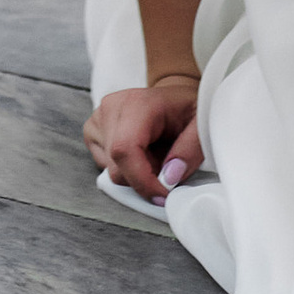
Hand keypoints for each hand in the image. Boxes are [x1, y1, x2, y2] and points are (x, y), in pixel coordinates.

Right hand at [83, 80, 202, 200]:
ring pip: (110, 170)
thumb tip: (169, 177)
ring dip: (136, 174)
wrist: (171, 97)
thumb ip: (190, 151)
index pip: (125, 149)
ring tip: (155, 155)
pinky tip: (141, 153)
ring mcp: (98, 118)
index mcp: (138, 103)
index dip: (142, 180)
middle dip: (144, 180)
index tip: (163, 196)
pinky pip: (104, 164)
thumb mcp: (201, 126)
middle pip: (117, 166)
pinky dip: (126, 168)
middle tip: (167, 170)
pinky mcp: (92, 130)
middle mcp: (112, 108)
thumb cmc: (186, 110)